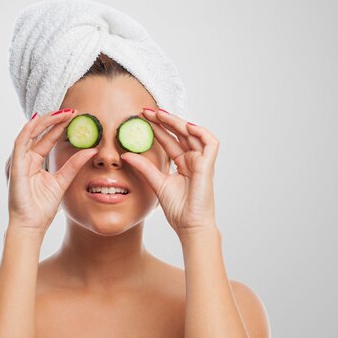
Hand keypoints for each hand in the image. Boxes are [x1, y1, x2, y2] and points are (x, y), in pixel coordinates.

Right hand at [6, 109, 97, 234]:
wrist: (31, 224)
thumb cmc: (42, 208)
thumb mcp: (63, 181)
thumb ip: (74, 165)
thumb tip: (92, 150)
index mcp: (35, 162)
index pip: (48, 139)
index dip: (60, 127)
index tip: (75, 117)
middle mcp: (25, 159)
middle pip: (39, 133)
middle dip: (54, 120)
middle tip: (71, 110)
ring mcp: (18, 161)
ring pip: (30, 133)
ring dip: (45, 121)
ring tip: (61, 112)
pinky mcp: (14, 165)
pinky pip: (20, 143)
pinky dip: (29, 130)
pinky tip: (39, 120)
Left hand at [119, 108, 218, 237]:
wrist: (189, 226)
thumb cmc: (178, 210)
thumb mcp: (156, 183)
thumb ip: (144, 167)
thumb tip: (126, 154)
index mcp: (183, 165)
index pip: (170, 140)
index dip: (158, 128)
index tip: (142, 119)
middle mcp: (193, 161)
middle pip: (180, 134)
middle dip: (164, 120)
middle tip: (146, 111)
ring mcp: (202, 163)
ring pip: (193, 134)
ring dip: (177, 122)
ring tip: (160, 114)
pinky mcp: (208, 166)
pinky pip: (211, 143)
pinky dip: (201, 132)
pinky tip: (186, 126)